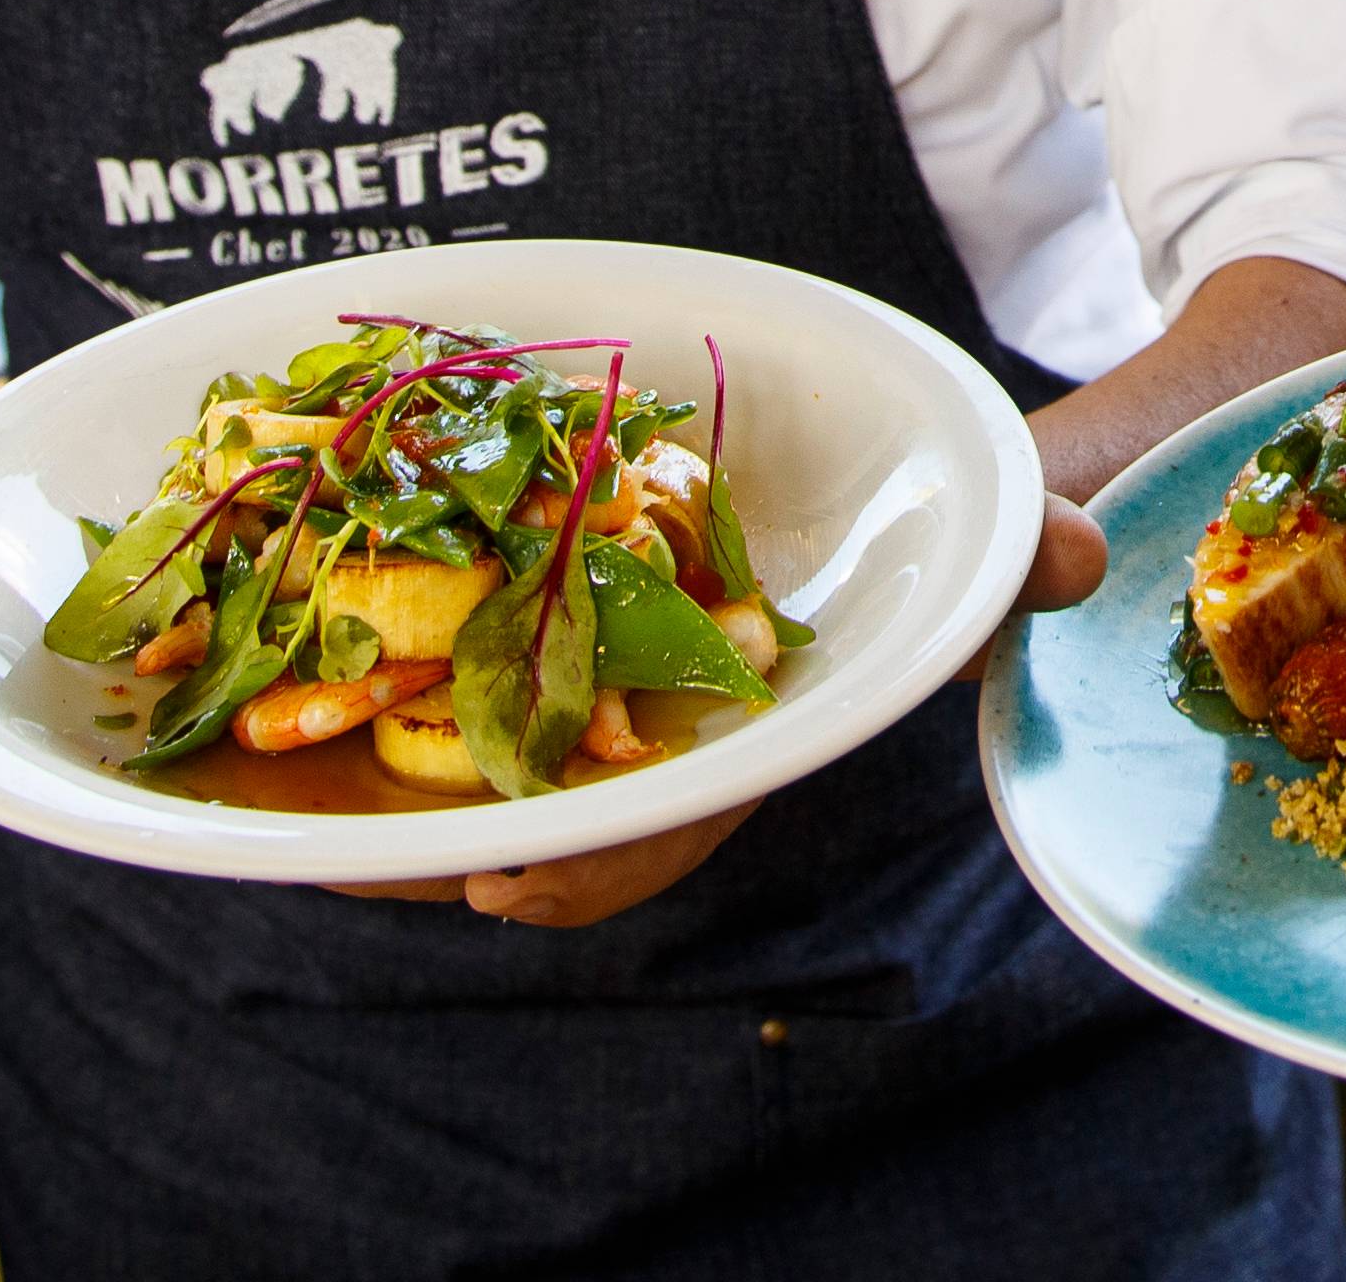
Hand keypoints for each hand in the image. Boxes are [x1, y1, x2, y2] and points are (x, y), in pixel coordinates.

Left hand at [343, 495, 1108, 921]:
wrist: (902, 459)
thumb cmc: (938, 511)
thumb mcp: (982, 526)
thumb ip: (1018, 551)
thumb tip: (1075, 562)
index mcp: (751, 723)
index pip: (671, 816)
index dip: (593, 858)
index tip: (504, 886)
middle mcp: (660, 712)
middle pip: (545, 805)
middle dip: (443, 836)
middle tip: (359, 858)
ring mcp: (593, 663)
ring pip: (473, 743)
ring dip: (375, 761)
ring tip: (270, 782)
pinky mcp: (531, 596)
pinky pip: (437, 646)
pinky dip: (362, 656)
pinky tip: (279, 645)